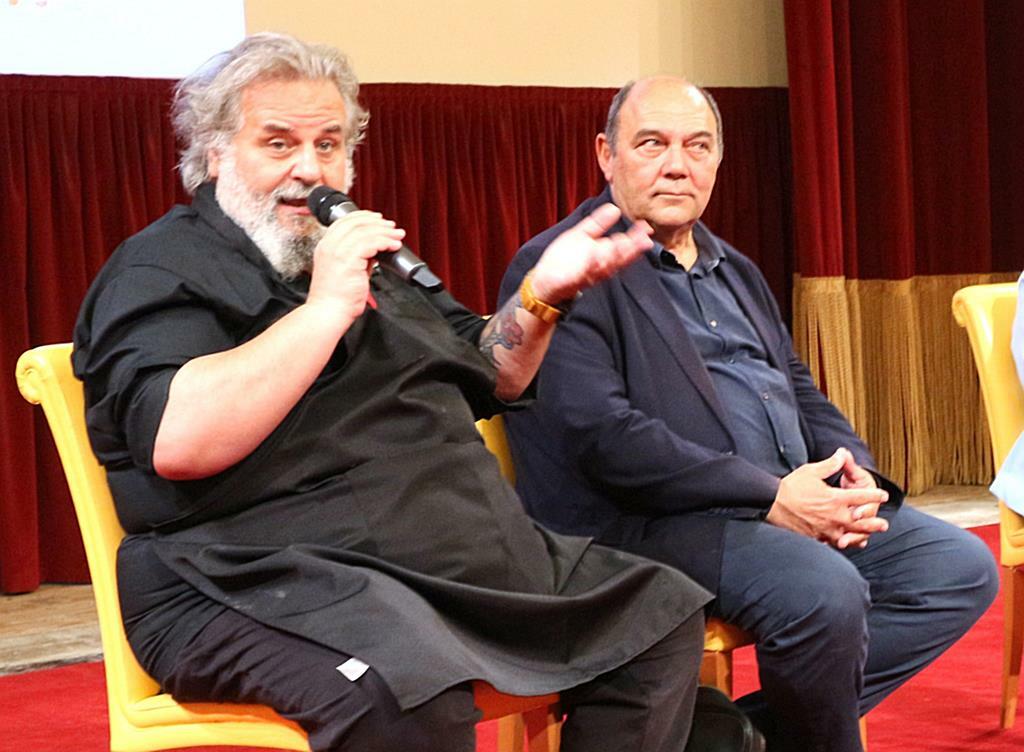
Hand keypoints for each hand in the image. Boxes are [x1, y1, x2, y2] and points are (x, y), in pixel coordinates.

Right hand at [306, 210, 405, 320]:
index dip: (363, 217)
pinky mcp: (348, 260)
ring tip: (397, 236)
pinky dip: (385, 242)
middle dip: (377, 222)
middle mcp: (329, 246)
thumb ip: (358, 258)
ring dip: (385, 232)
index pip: (344, 222)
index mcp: (325, 246)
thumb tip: (375, 250)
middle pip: (355, 223)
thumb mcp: (346, 270)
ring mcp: (337, 252)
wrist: (328, 312)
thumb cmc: (336, 298)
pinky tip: (393, 246)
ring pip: (365, 232)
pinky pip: (371, 243)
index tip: (377, 219)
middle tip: (391, 227)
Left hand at [528, 203, 652, 303]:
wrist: (545, 279)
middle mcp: (599, 265)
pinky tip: (594, 254)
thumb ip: (598, 223)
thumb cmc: (565, 259)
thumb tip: (614, 208)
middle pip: (618, 257)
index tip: (646, 228)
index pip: (623, 244)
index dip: (635, 237)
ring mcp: (586, 273)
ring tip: (623, 244)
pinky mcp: (571, 280)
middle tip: (644, 240)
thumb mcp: (581, 235)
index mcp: (603, 253)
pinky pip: (581, 273)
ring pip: (604, 265)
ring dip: (614, 256)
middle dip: (631, 249)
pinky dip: (588, 265)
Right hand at [766, 448, 888, 548]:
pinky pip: (832, 543)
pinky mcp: (815, 537)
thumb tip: (842, 454)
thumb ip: (831, 464)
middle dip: (873, 523)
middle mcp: (834, 516)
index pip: (861, 497)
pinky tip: (843, 544)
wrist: (772, 503)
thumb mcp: (811, 471)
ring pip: (849, 535)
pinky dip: (841, 544)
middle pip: (860, 521)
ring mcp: (825, 529)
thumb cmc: (791, 487)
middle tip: (884, 525)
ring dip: (861, 536)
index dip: (874, 496)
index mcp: (835, 499)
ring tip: (867, 538)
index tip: (883, 496)